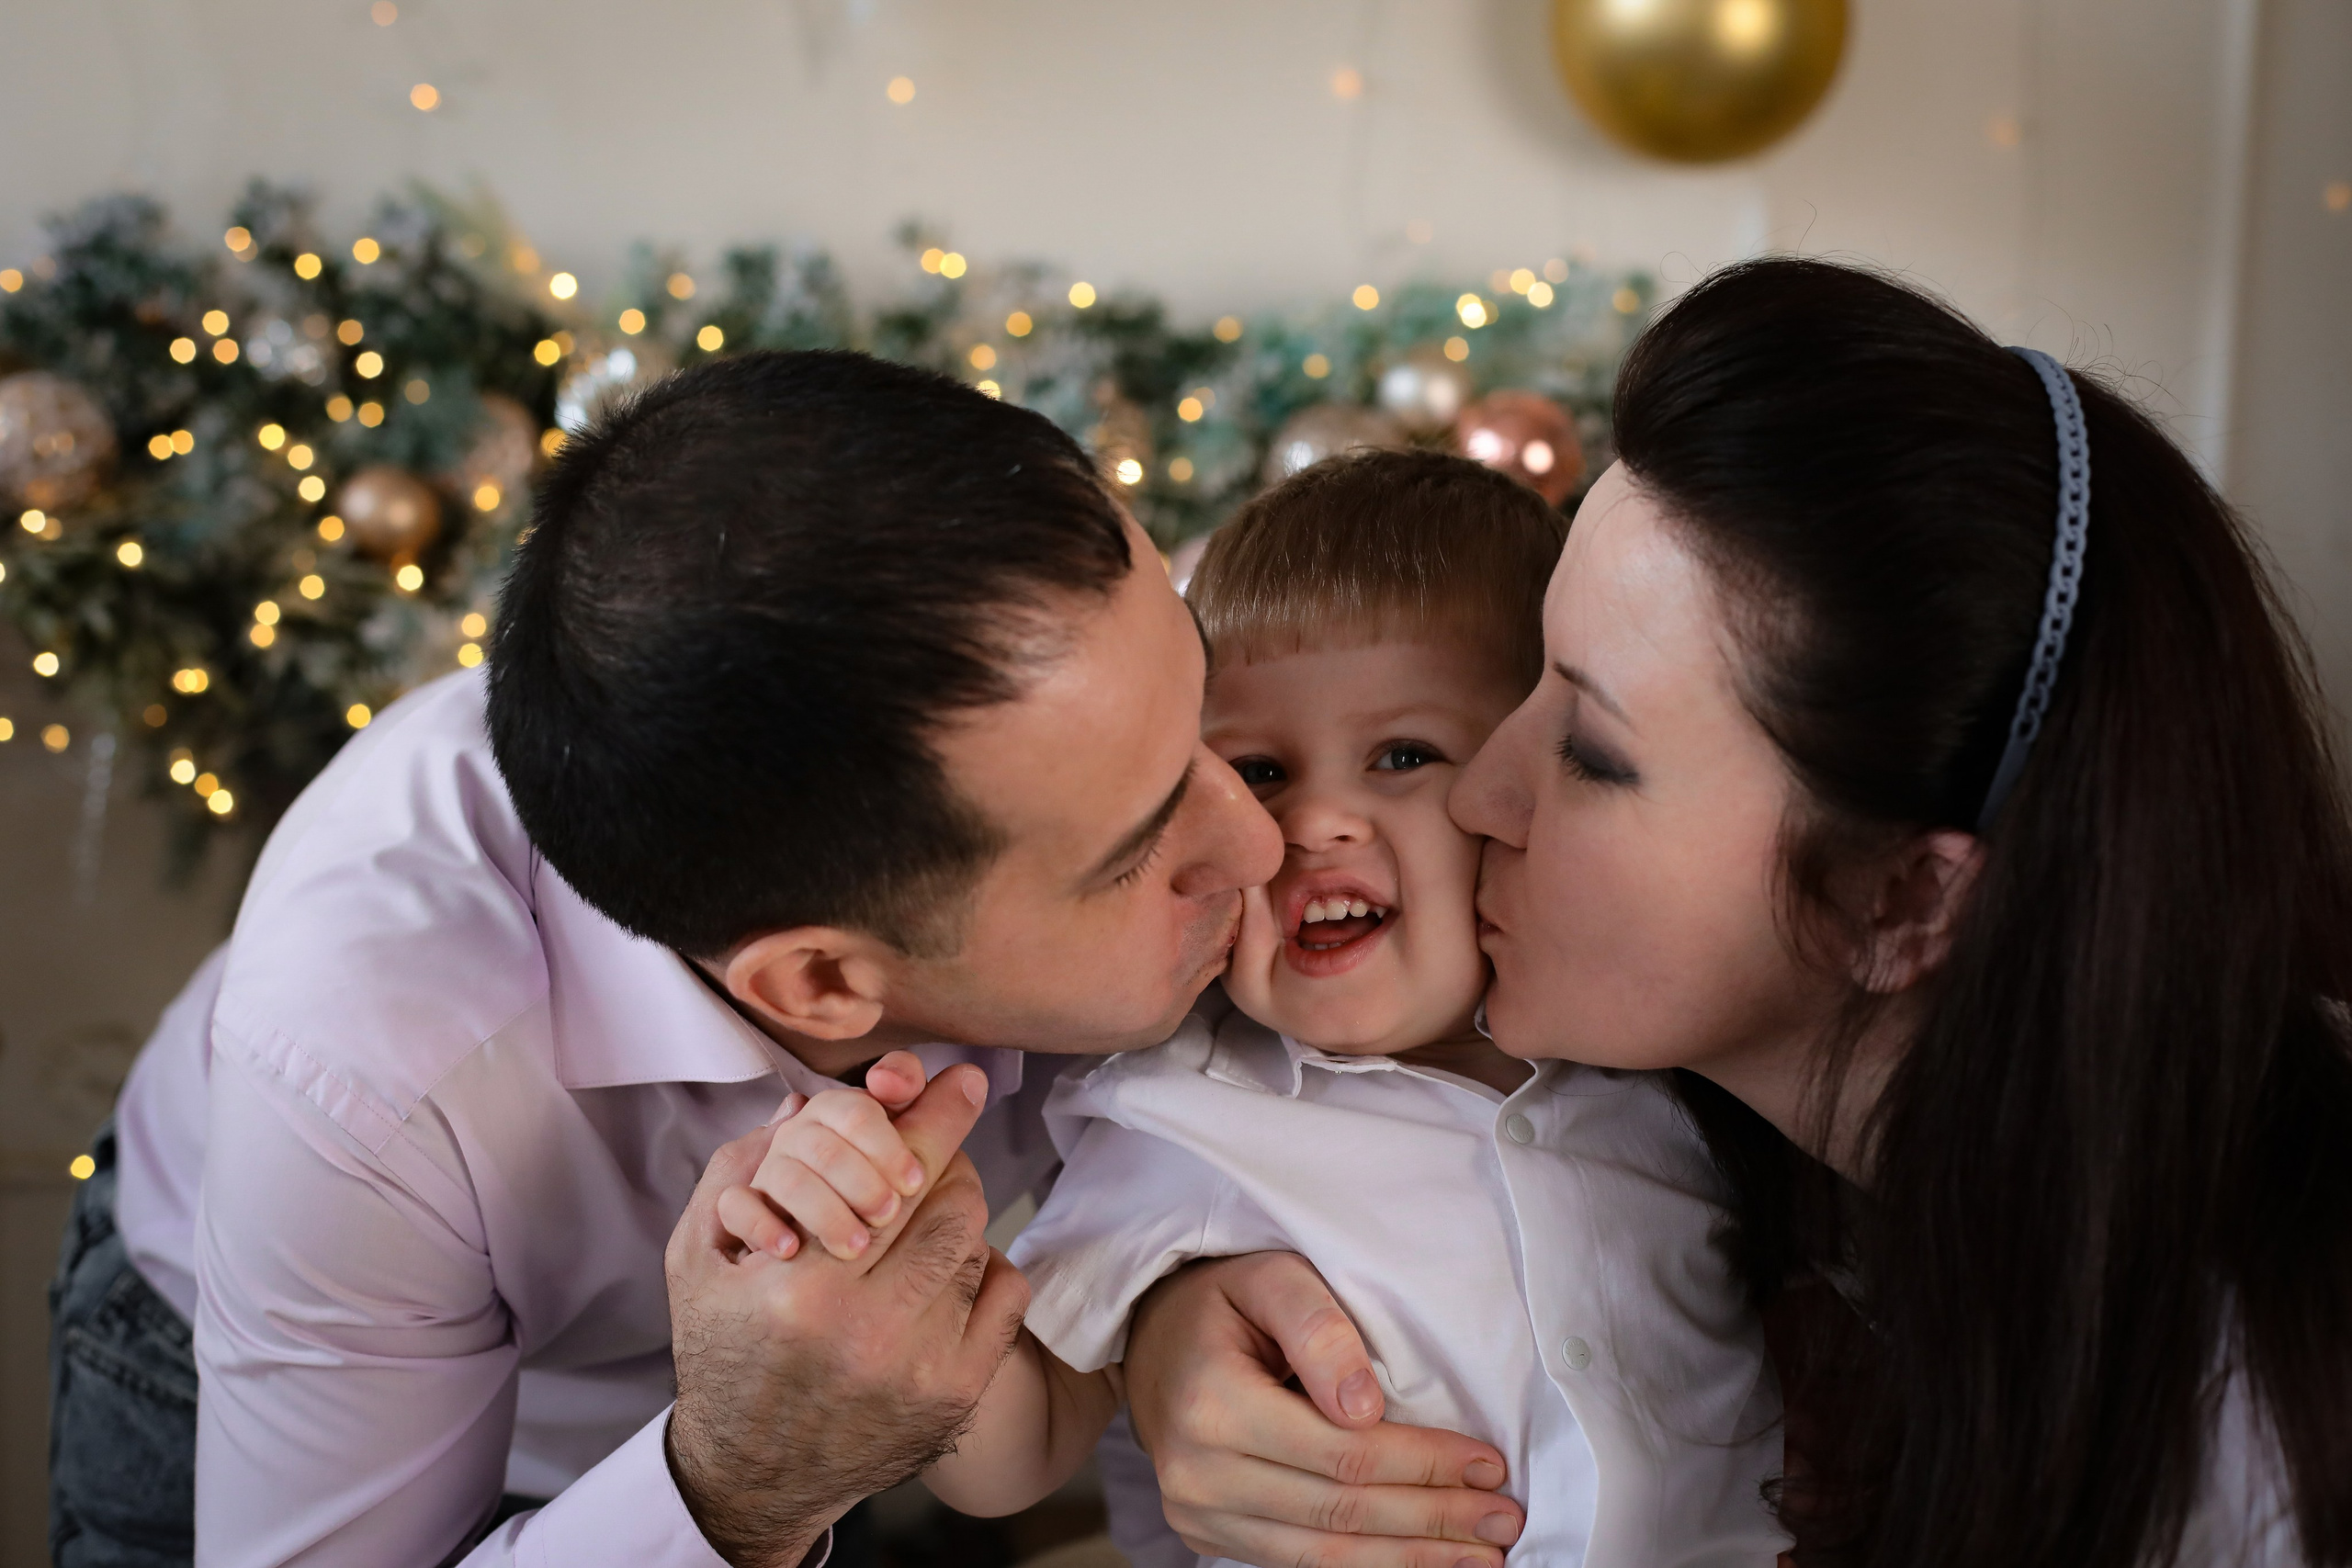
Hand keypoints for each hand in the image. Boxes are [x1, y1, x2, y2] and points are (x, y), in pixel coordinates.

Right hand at [664, 1061, 1028, 1567]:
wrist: (753, 1474)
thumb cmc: (723, 1352)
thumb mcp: (698, 1259)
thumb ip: (740, 1169)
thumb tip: (804, 1098)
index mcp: (801, 1290)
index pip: (898, 1172)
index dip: (937, 1116)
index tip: (965, 1079)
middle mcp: (868, 1331)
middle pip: (949, 1200)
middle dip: (941, 1165)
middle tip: (922, 1160)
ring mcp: (921, 1367)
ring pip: (975, 1241)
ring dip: (955, 1211)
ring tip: (920, 1214)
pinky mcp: (956, 1395)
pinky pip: (1004, 1292)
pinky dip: (984, 1264)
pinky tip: (940, 1270)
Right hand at [1124, 1252, 1523, 1567]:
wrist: (1150, 1337)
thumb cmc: (1222, 1298)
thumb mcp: (1271, 1278)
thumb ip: (1319, 1329)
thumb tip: (1367, 1409)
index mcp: (1212, 1405)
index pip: (1342, 1454)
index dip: (1423, 1465)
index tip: (1488, 1464)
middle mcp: (1198, 1473)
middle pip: (1339, 1513)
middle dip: (1432, 1520)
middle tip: (1504, 1520)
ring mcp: (1197, 1513)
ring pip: (1321, 1556)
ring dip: (1408, 1559)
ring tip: (1479, 1554)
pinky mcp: (1205, 1536)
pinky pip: (1295, 1564)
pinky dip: (1364, 1567)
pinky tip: (1416, 1560)